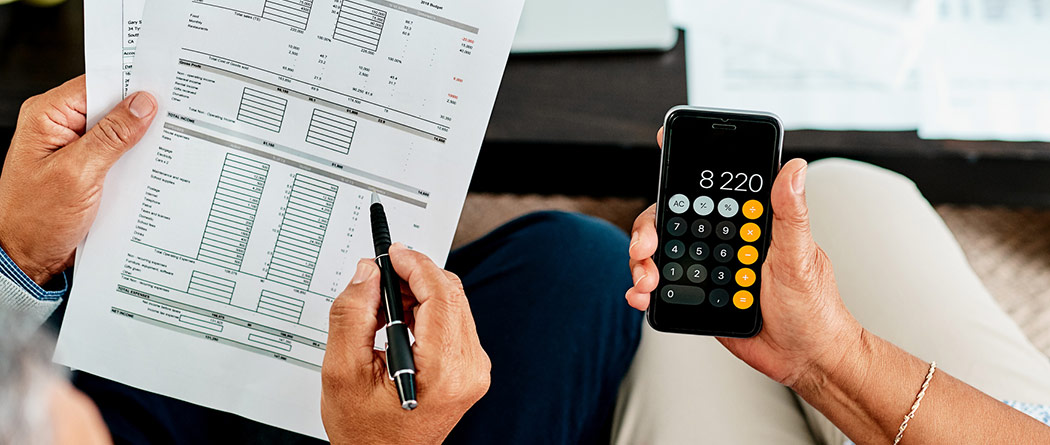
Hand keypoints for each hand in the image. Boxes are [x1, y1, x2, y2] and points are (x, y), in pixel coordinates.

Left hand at [0, 76, 156, 283]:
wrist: (28, 258)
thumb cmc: (37, 220)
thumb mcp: (79, 174)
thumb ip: (112, 137)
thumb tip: (142, 105)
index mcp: (47, 115)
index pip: (96, 84)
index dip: (130, 85)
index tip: (164, 89)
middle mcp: (59, 126)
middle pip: (110, 105)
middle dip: (140, 114)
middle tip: (173, 119)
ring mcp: (74, 147)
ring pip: (117, 131)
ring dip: (139, 140)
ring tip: (164, 146)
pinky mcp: (86, 167)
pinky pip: (116, 153)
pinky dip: (134, 159)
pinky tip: (150, 166)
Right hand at [321, 243, 490, 443]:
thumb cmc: (366, 432)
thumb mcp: (343, 371)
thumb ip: (352, 315)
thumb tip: (368, 274)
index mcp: (445, 370)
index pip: (441, 294)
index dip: (415, 265)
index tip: (393, 253)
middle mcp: (469, 369)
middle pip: (451, 295)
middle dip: (414, 277)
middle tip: (379, 278)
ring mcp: (474, 370)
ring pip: (452, 304)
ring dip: (418, 294)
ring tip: (381, 309)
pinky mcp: (469, 369)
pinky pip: (452, 322)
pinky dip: (425, 312)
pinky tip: (398, 325)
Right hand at [624, 129, 863, 386]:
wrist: (805, 357)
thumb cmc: (813, 306)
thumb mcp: (801, 257)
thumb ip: (790, 214)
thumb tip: (793, 168)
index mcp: (747, 223)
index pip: (710, 189)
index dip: (684, 168)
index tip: (664, 149)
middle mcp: (723, 241)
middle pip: (673, 221)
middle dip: (649, 229)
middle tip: (645, 246)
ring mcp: (707, 269)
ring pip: (662, 253)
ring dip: (642, 262)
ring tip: (645, 280)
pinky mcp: (696, 298)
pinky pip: (663, 288)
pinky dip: (643, 289)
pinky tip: (641, 295)